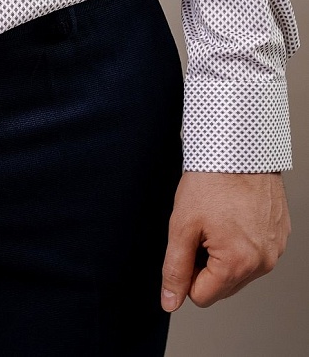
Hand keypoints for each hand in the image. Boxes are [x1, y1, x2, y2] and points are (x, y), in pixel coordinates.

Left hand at [161, 170, 289, 311]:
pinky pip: (256, 253)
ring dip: (224, 254)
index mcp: (237, 264)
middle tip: (202, 228)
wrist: (238, 148)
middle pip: (222, 286)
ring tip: (219, 220)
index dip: (187, 272)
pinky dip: (241, 241)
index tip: (188, 243)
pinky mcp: (281, 235)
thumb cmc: (210, 180)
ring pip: (239, 271)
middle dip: (206, 264)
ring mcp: (276, 249)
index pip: (202, 296)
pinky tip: (234, 216)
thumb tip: (170, 302)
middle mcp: (263, 263)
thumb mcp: (182, 225)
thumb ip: (175, 268)